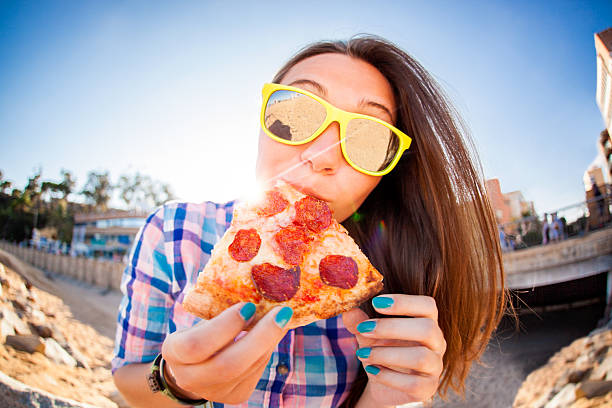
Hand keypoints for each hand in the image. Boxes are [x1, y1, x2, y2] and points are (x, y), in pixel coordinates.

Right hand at [161, 303, 292, 403]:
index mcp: (175, 353)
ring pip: (248, 368)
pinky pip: (257, 371)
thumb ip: (222, 312)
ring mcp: (214, 392)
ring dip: (269, 341)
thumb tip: (262, 291)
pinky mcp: (235, 396)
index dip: (225, 326)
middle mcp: (190, 378)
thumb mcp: (201, 321)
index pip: (197, 344)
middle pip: (228, 365)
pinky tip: (272, 334)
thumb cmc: (200, 333)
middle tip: (281, 312)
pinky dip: (267, 349)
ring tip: (282, 317)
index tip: (248, 305)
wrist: (193, 367)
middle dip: (260, 337)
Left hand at [342, 295, 445, 406]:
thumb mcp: (368, 333)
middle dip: (392, 327)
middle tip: (364, 328)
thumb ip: (359, 322)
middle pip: (427, 329)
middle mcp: (437, 342)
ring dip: (386, 354)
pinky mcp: (428, 388)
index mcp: (427, 321)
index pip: (427, 305)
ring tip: (362, 353)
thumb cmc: (381, 349)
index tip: (376, 303)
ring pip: (420, 357)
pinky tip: (372, 370)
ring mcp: (435, 366)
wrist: (382, 382)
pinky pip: (414, 383)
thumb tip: (348, 310)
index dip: (404, 302)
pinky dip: (389, 376)